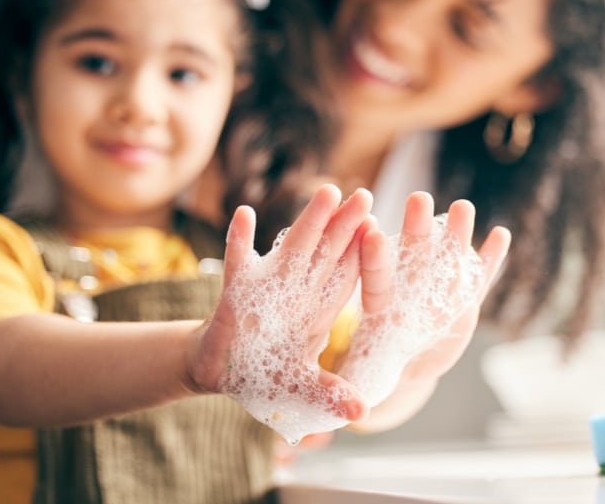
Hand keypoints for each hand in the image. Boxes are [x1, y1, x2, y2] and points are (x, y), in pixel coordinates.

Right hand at [186, 185, 373, 442]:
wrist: (221, 370)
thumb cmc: (264, 374)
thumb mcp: (300, 387)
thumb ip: (328, 393)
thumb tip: (363, 412)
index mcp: (318, 311)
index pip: (346, 276)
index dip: (363, 254)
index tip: (383, 229)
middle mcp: (298, 291)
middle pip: (325, 252)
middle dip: (345, 225)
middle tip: (365, 194)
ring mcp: (267, 286)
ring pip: (291, 248)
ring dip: (308, 221)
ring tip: (327, 192)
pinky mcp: (235, 291)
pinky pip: (237, 261)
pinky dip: (239, 240)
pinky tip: (244, 214)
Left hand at [338, 192, 510, 405]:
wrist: (406, 361)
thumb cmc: (377, 363)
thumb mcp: (363, 374)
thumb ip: (357, 382)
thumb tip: (348, 408)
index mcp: (380, 306)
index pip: (374, 279)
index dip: (373, 259)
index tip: (367, 231)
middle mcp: (409, 289)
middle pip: (412, 255)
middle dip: (415, 228)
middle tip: (418, 198)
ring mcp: (439, 292)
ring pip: (447, 258)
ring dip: (455, 235)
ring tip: (463, 208)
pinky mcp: (465, 300)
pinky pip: (479, 277)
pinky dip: (490, 259)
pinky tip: (501, 235)